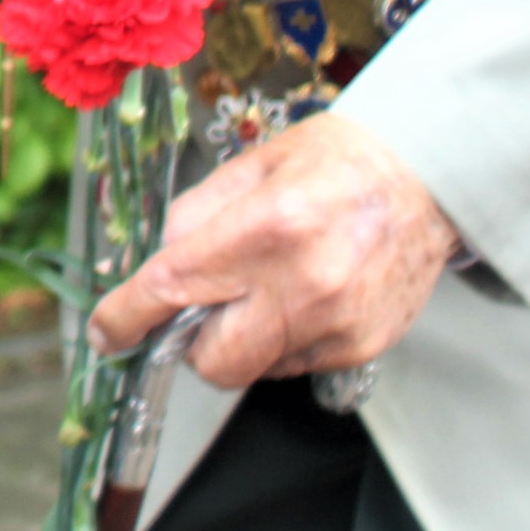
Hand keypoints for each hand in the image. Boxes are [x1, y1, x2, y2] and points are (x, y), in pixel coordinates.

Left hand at [86, 113, 460, 388]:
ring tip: (271, 286)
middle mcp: (302, 285)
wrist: (422, 177)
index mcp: (265, 229)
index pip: (172, 289)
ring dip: (244, 339)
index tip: (107, 334)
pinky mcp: (363, 346)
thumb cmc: (333, 163)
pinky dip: (285, 340)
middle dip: (193, 343)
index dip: (126, 318)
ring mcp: (337, 324)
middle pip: (213, 362)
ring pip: (256, 367)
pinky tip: (305, 296)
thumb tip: (156, 264)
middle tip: (203, 306)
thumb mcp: (249, 168)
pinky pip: (297, 364)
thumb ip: (193, 218)